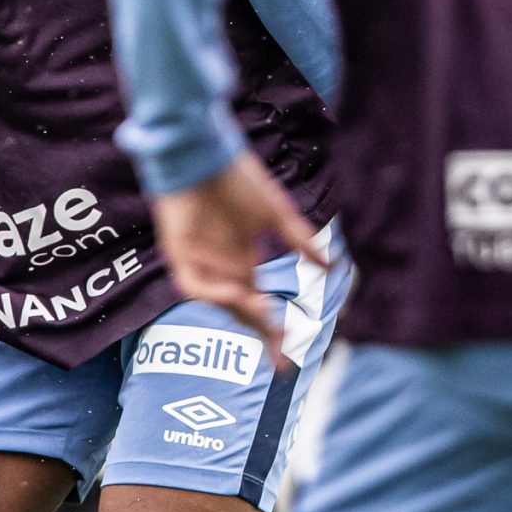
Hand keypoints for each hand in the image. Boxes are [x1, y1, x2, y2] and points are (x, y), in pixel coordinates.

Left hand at [149, 152, 327, 363]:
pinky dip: (213, 293)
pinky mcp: (178, 253)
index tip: (287, 358)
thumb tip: (333, 267)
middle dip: (261, 333)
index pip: (258, 306)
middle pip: (242, 310)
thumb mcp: (276, 212)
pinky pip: (194, 284)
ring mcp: (199, 262)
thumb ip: (301, 240)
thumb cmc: (237, 179)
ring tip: (266, 320)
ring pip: (220, 300)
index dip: (272, 331)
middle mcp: (221, 267)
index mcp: (242, 262)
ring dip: (242, 312)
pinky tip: (235, 294)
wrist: (204, 153)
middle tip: (279, 358)